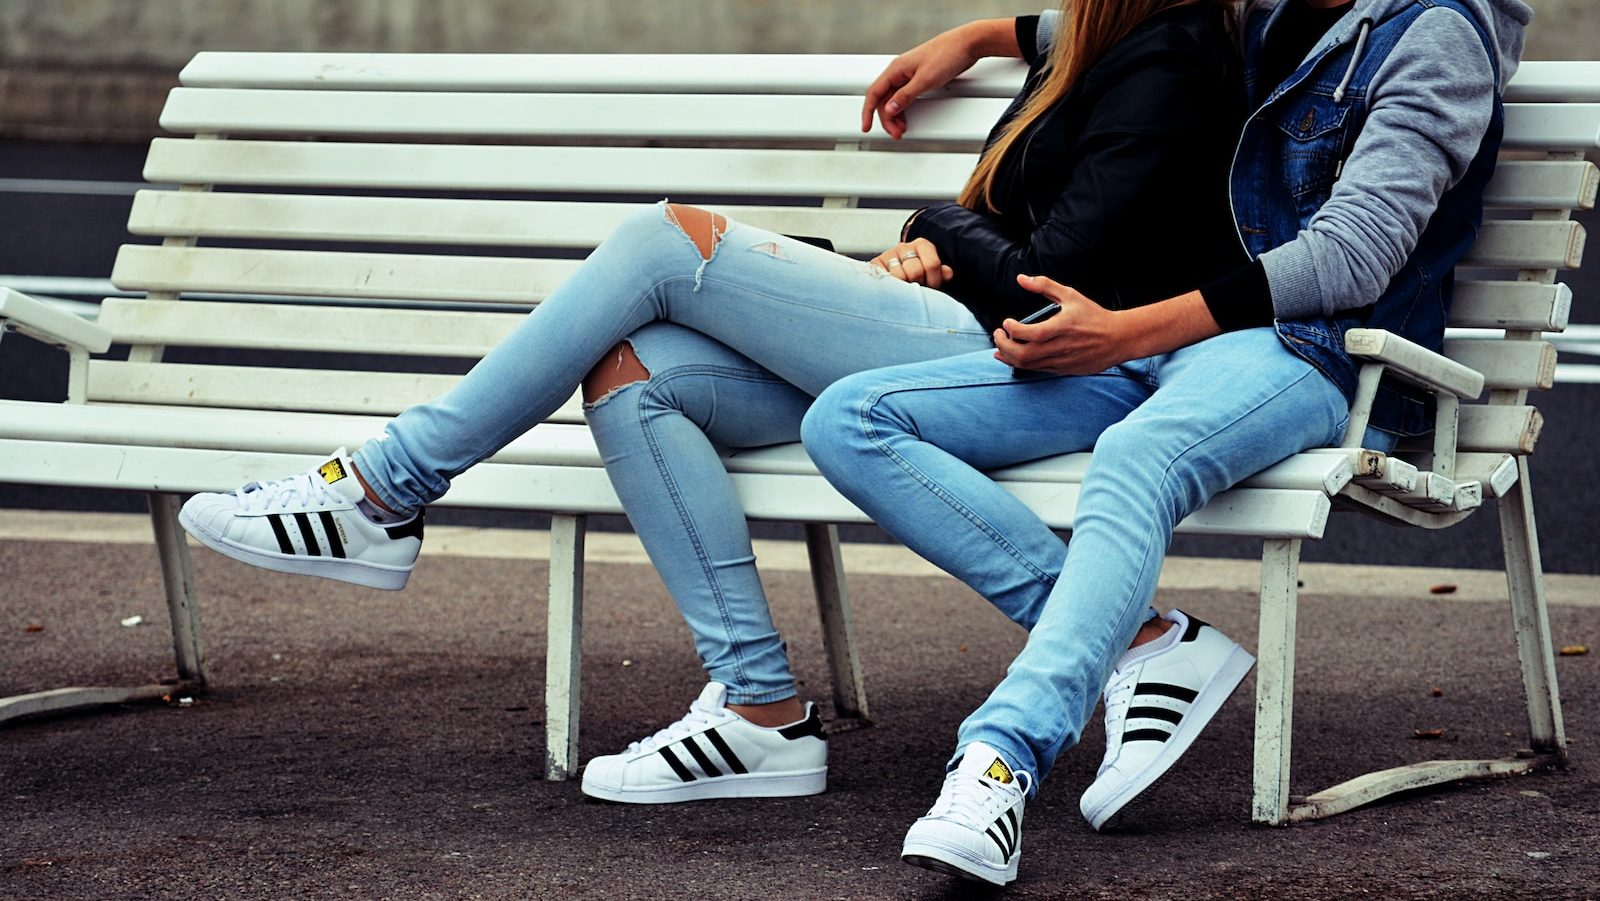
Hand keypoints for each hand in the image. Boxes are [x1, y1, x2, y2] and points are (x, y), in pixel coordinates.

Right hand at [861, 19, 1015, 138]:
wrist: (967, 45)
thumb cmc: (947, 55)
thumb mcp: (925, 80)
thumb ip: (905, 96)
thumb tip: (889, 109)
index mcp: (896, 69)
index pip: (874, 93)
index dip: (868, 112)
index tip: (867, 127)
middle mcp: (900, 72)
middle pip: (884, 100)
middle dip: (887, 119)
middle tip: (896, 133)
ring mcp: (909, 75)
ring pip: (894, 100)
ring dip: (896, 116)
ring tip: (902, 129)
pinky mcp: (919, 78)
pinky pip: (905, 97)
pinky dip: (905, 109)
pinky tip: (908, 118)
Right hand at [871, 238, 953, 288]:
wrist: (896, 275)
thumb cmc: (920, 277)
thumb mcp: (933, 275)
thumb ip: (941, 274)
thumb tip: (948, 273)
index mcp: (922, 245)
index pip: (932, 264)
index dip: (934, 281)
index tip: (932, 288)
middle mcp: (904, 247)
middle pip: (915, 271)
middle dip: (918, 285)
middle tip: (916, 291)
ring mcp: (888, 255)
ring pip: (899, 277)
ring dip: (904, 288)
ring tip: (905, 291)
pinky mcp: (874, 265)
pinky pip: (884, 279)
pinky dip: (890, 287)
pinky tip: (894, 290)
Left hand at [992, 275, 1137, 374]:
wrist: (1118, 338)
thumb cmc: (1094, 316)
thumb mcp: (1071, 295)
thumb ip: (1045, 285)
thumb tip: (1021, 279)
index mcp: (1063, 327)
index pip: (1031, 334)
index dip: (1012, 330)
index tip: (1006, 322)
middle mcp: (1061, 347)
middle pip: (1024, 354)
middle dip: (1004, 346)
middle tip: (997, 334)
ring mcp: (1062, 361)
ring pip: (1028, 365)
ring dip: (1009, 357)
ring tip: (1000, 347)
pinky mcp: (1064, 370)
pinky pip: (1037, 370)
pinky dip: (1022, 364)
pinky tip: (1014, 356)